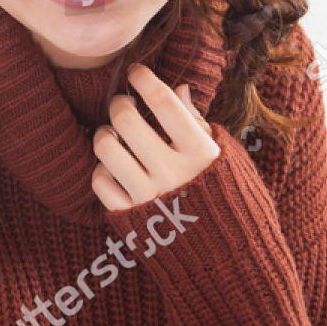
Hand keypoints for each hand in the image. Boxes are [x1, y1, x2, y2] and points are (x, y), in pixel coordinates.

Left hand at [90, 64, 220, 211]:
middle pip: (125, 120)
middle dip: (120, 103)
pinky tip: (115, 168)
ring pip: (105, 148)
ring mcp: (149, 195)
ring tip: (115, 135)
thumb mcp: (225, 155)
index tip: (137, 72)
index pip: (164, 102)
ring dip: (105, 134)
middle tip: (125, 105)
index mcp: (201, 152)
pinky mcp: (131, 216)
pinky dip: (103, 170)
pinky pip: (99, 182)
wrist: (227, 254)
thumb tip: (178, 88)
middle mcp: (173, 172)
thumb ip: (197, 122)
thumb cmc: (226, 193)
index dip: (144, 79)